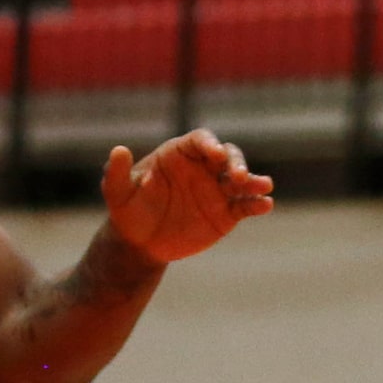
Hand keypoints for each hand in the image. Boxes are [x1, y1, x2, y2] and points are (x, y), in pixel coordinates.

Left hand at [101, 129, 272, 264]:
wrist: (141, 242)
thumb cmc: (128, 210)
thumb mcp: (117, 192)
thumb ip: (116, 172)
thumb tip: (118, 150)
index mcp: (180, 153)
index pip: (200, 140)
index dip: (209, 144)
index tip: (214, 153)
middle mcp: (203, 167)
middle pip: (227, 155)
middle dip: (236, 161)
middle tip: (238, 176)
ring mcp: (217, 190)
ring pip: (241, 178)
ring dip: (253, 180)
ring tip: (264, 186)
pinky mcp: (226, 214)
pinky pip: (245, 206)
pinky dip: (257, 204)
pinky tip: (266, 205)